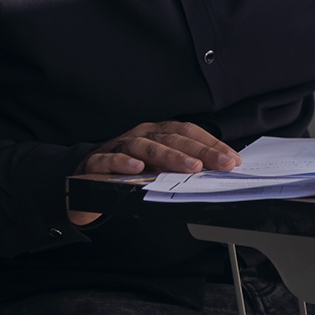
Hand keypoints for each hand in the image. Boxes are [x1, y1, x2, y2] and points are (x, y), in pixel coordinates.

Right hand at [68, 121, 241, 224]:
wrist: (81, 181)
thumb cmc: (125, 173)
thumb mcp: (156, 168)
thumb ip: (180, 168)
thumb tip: (216, 172)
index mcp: (156, 133)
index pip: (187, 132)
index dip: (211, 144)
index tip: (232, 159)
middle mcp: (139, 135)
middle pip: (171, 138)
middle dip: (200, 151)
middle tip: (221, 164)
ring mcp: (117, 147)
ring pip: (145, 146)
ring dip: (169, 156)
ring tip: (190, 167)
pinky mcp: (95, 163)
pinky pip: (108, 160)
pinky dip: (122, 163)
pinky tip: (137, 168)